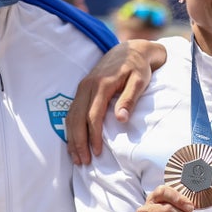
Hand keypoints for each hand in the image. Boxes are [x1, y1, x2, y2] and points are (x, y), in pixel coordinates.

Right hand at [65, 39, 164, 164]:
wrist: (129, 50)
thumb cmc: (138, 67)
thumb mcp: (139, 81)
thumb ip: (129, 99)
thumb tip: (121, 119)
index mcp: (101, 84)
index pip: (93, 116)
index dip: (94, 136)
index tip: (98, 153)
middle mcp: (87, 86)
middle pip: (77, 118)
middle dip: (78, 142)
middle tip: (83, 162)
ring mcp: (82, 87)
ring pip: (71, 116)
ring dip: (72, 138)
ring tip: (77, 158)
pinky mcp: (81, 90)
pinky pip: (72, 112)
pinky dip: (71, 129)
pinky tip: (74, 143)